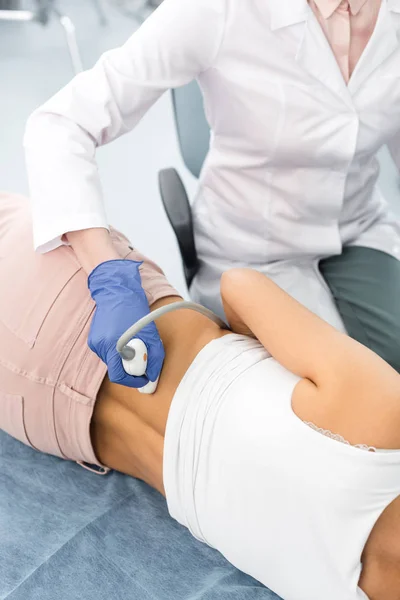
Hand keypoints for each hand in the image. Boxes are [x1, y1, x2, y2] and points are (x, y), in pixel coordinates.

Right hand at [88, 259, 163, 387]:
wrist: (117, 290)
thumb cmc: (135, 310)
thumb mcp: (152, 334)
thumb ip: (154, 357)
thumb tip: (152, 375)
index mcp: (114, 346)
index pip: (119, 376)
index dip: (133, 381)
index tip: (144, 378)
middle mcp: (101, 347)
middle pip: (116, 369)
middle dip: (131, 367)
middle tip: (143, 358)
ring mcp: (95, 343)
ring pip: (113, 361)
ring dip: (124, 357)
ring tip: (134, 340)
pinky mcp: (93, 339)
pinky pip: (108, 352)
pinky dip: (117, 349)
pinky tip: (123, 335)